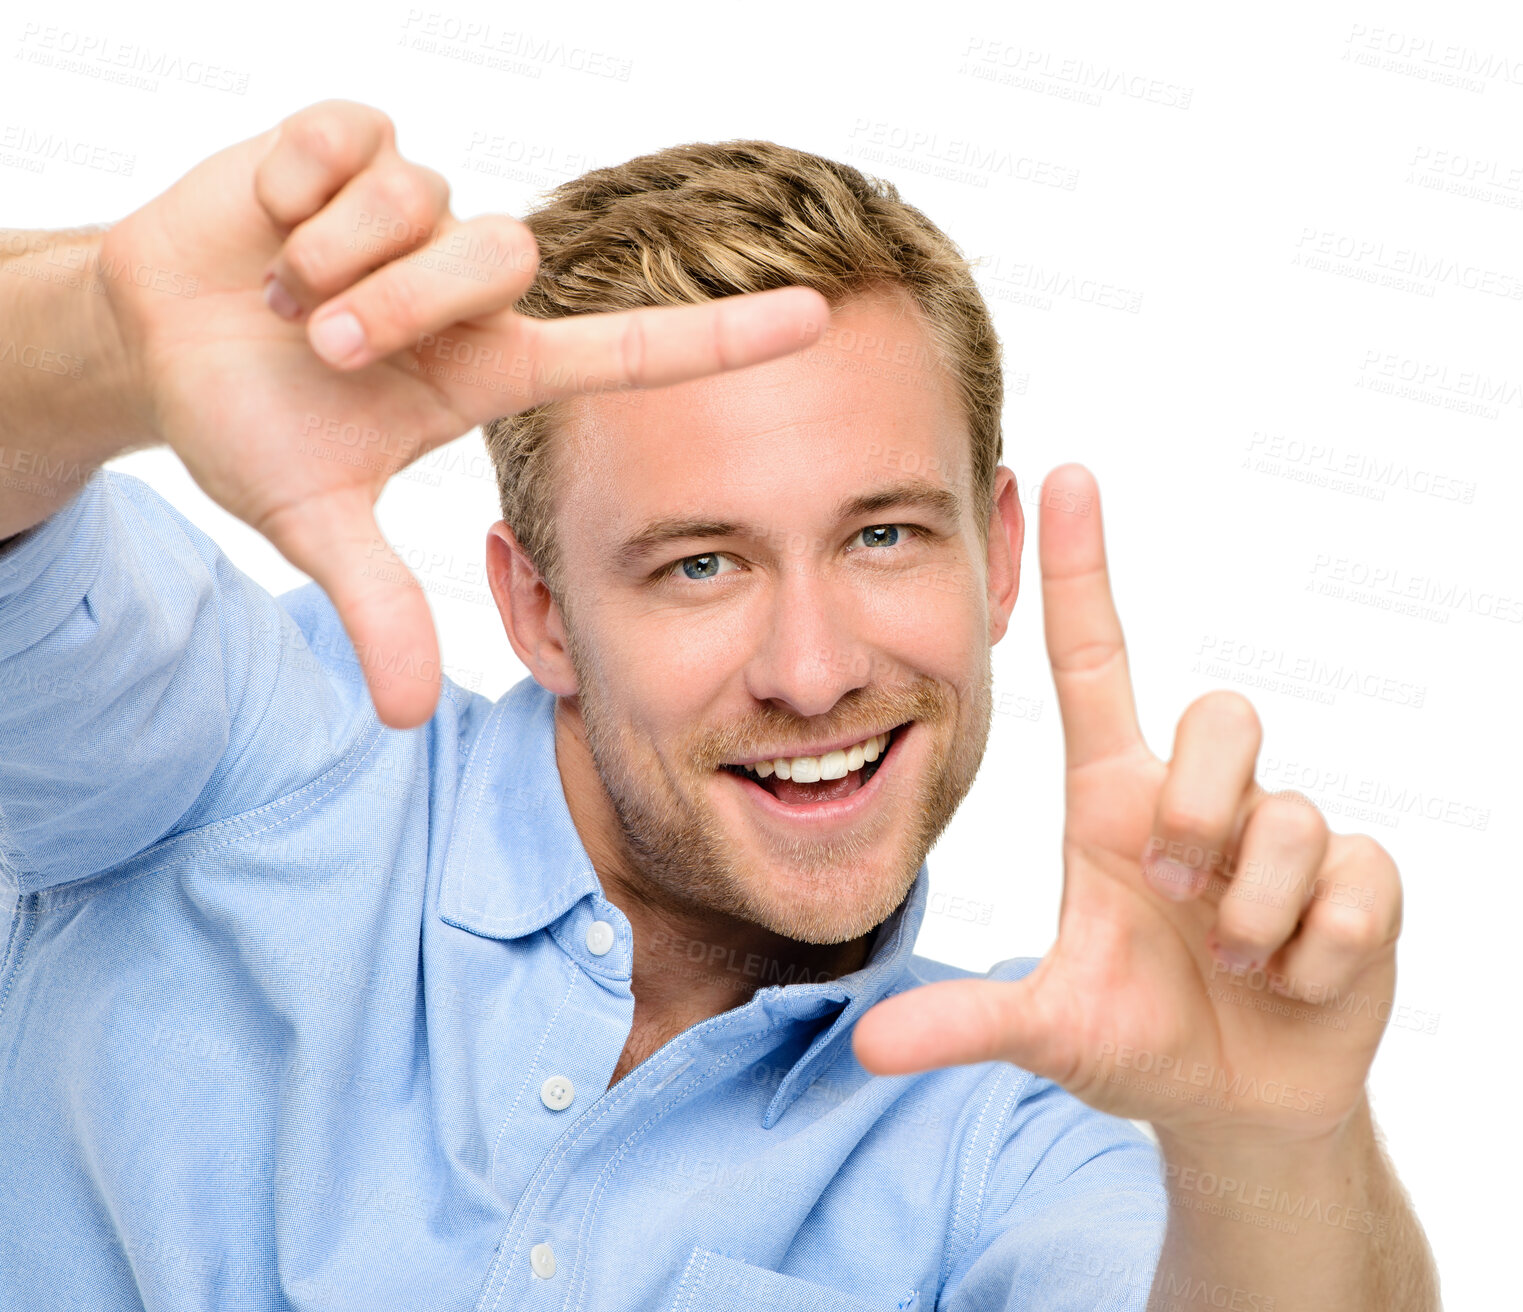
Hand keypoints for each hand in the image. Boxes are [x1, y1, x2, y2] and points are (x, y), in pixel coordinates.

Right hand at [95, 99, 827, 727]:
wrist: (157, 341)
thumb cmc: (254, 423)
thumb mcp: (312, 518)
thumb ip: (376, 604)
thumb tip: (407, 718)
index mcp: (490, 367)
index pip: (631, 348)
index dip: (723, 340)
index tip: (818, 323)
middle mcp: (474, 285)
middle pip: (497, 260)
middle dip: (396, 305)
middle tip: (321, 345)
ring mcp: (419, 210)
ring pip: (425, 204)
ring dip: (333, 260)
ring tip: (283, 295)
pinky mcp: (353, 141)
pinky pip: (355, 141)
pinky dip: (296, 188)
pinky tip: (273, 221)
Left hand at [852, 464, 1402, 1151]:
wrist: (1236, 1104)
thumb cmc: (1135, 1036)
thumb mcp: (1048, 1028)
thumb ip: (966, 1022)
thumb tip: (866, 1045)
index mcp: (1113, 801)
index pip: (1098, 662)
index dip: (1084, 571)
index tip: (1065, 477)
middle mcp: (1198, 800)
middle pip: (1224, 714)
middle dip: (1201, 808)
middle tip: (1176, 890)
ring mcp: (1284, 838)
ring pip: (1290, 814)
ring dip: (1255, 909)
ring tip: (1231, 960)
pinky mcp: (1360, 884)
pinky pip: (1360, 881)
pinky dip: (1320, 951)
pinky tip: (1293, 979)